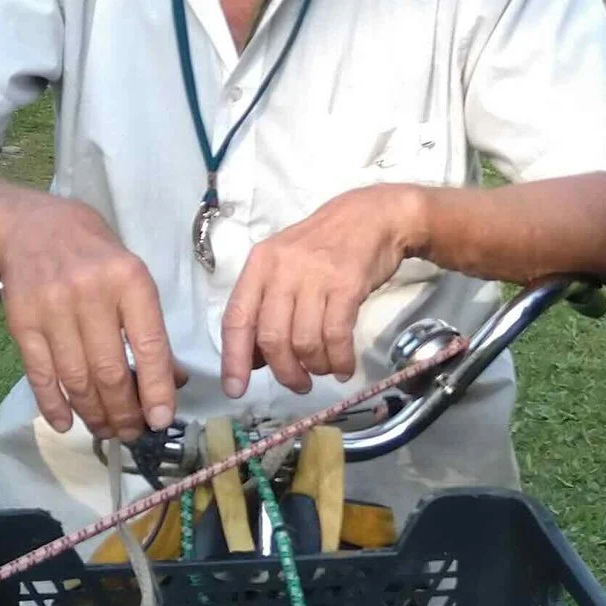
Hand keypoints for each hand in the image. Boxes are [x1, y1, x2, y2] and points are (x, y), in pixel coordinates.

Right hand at [0, 198, 176, 440]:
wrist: (30, 227)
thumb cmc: (93, 254)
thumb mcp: (131, 275)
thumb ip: (149, 326)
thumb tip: (172, 381)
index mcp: (128, 279)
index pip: (148, 345)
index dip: (156, 389)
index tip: (161, 420)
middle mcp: (90, 292)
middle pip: (109, 370)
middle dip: (124, 412)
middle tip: (132, 433)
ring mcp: (52, 308)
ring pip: (76, 379)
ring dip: (93, 414)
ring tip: (106, 430)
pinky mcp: (21, 322)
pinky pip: (41, 374)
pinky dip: (54, 405)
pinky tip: (66, 423)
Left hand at [220, 185, 423, 396]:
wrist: (372, 216)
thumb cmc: (324, 247)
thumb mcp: (285, 267)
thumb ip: (266, 307)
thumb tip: (252, 360)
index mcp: (260, 265)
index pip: (237, 318)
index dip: (234, 359)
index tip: (236, 390)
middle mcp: (282, 269)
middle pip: (272, 338)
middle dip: (285, 371)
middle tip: (298, 384)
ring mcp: (315, 275)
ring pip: (304, 341)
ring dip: (315, 367)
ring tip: (324, 369)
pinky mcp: (346, 284)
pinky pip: (336, 335)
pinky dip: (339, 360)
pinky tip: (344, 366)